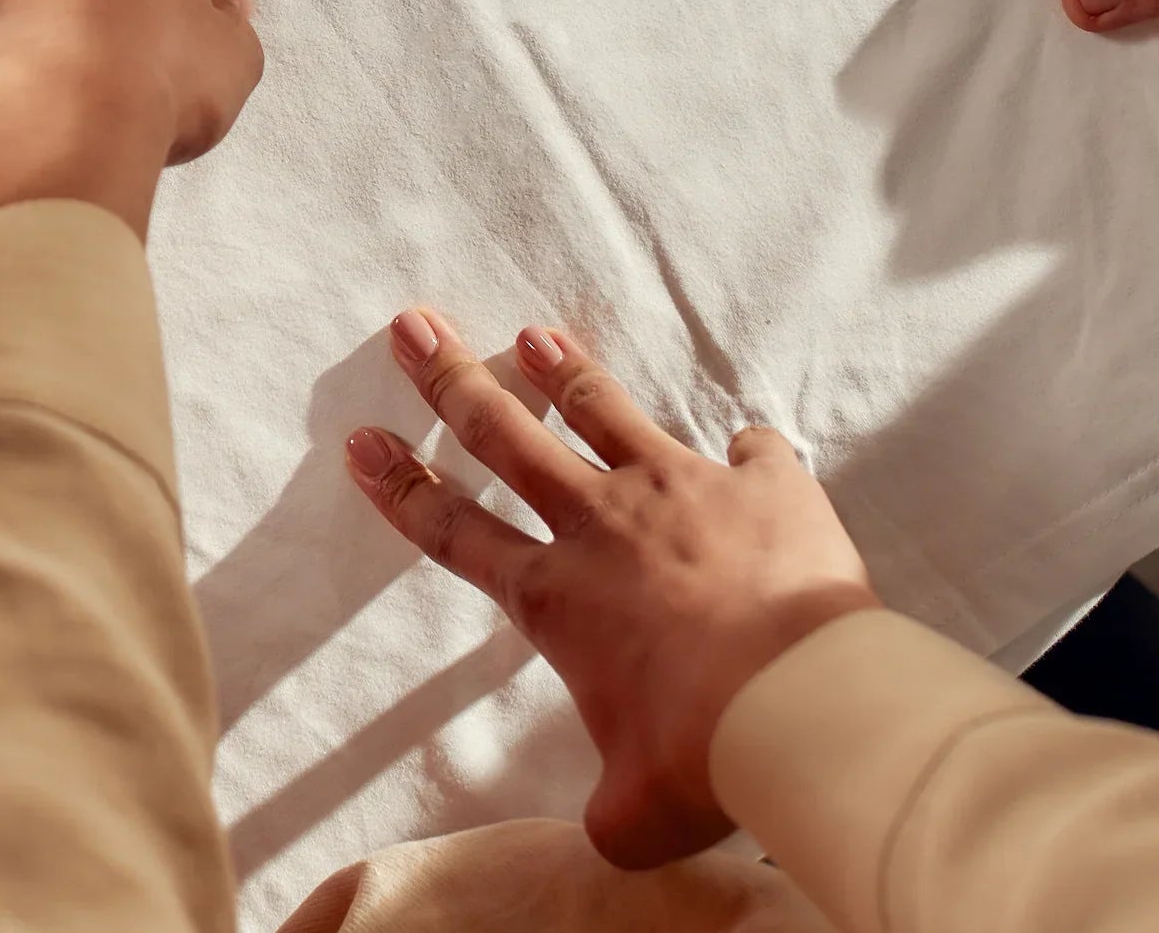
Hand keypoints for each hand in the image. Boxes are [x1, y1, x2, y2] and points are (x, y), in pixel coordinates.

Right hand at [347, 316, 877, 868]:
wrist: (797, 702)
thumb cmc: (704, 758)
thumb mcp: (634, 811)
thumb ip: (610, 810)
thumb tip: (609, 833)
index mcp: (556, 598)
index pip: (457, 534)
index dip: (402, 488)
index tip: (361, 441)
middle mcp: (603, 525)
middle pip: (508, 435)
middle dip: (452, 378)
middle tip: (415, 325)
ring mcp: (681, 489)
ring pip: (607, 410)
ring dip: (564, 371)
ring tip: (535, 333)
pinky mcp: (761, 483)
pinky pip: (754, 451)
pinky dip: (749, 453)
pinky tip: (749, 447)